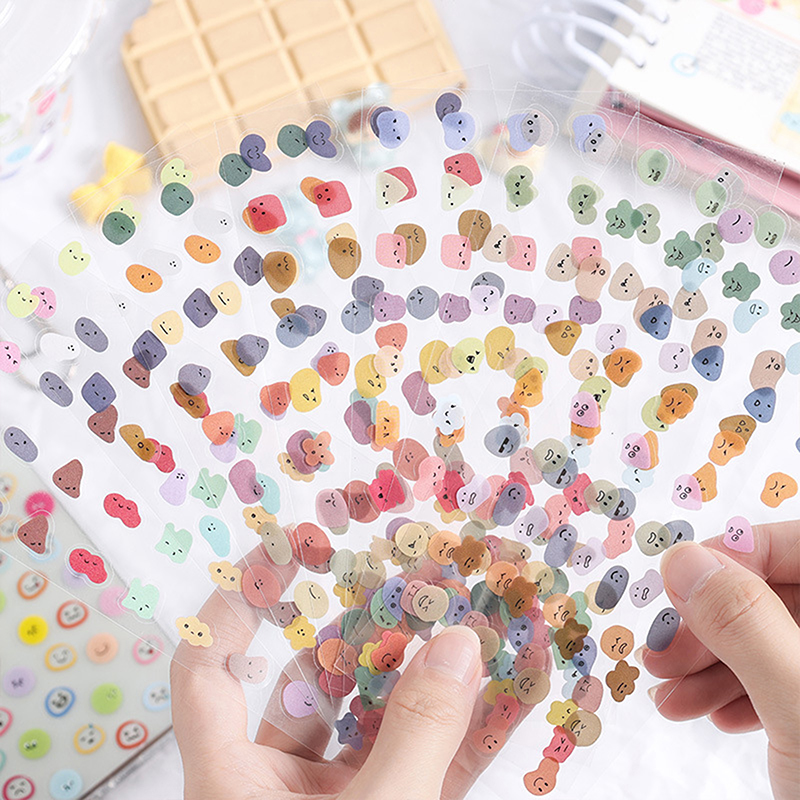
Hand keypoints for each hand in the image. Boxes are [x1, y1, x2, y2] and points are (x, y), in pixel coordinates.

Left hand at [170, 545, 511, 799]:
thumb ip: (418, 734)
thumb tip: (460, 639)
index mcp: (235, 784)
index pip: (207, 672)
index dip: (232, 606)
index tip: (278, 554)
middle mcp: (279, 789)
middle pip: (314, 683)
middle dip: (372, 631)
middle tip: (417, 574)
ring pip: (384, 723)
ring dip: (435, 676)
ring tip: (482, 618)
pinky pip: (430, 765)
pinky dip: (470, 733)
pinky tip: (516, 693)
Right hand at [640, 520, 799, 799]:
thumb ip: (747, 624)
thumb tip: (686, 561)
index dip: (738, 553)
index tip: (678, 579)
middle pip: (783, 597)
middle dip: (713, 623)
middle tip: (661, 653)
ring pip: (777, 642)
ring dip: (714, 664)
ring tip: (669, 696)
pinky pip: (785, 683)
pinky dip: (740, 694)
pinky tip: (708, 714)